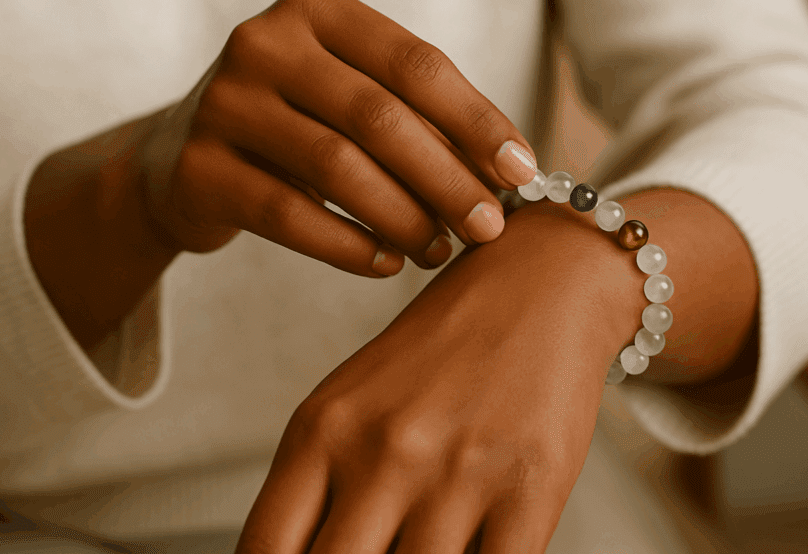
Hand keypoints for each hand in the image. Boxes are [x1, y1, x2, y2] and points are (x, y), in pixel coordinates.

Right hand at [139, 0, 537, 274]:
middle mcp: (263, 43)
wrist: (180, 157)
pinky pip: (290, 216)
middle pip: (380, 116)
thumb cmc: (295, 123)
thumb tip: (506, 173)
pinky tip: (386, 263)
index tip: (520, 170)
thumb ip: (417, 119)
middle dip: (447, 178)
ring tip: (438, 250)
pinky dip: (349, 246)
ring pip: (337, 166)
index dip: (476, 119)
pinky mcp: (198, 168)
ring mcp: (223, 103)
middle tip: (488, 227)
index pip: (415, 63)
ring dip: (404, 217)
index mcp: (315, 9)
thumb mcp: (349, 97)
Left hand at [234, 204, 645, 552]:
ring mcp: (457, 475)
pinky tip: (473, 551)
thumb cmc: (446, 344)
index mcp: (324, 429)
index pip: (266, 552)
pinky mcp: (529, 491)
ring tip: (422, 544)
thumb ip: (322, 482)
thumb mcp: (356, 399)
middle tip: (374, 553)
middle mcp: (383, 452)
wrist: (541, 281)